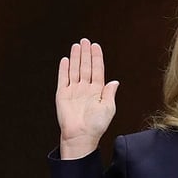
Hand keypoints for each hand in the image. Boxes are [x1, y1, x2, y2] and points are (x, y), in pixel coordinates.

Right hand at [55, 38, 119, 158]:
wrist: (81, 136)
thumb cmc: (96, 125)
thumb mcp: (108, 108)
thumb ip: (110, 93)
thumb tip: (115, 82)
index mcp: (97, 91)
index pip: (97, 70)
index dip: (97, 58)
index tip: (96, 46)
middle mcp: (85, 89)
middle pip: (85, 67)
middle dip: (86, 54)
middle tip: (85, 41)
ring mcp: (74, 91)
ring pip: (75, 70)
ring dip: (76, 58)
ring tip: (77, 46)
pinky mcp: (63, 95)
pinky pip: (63, 79)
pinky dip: (64, 69)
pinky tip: (66, 60)